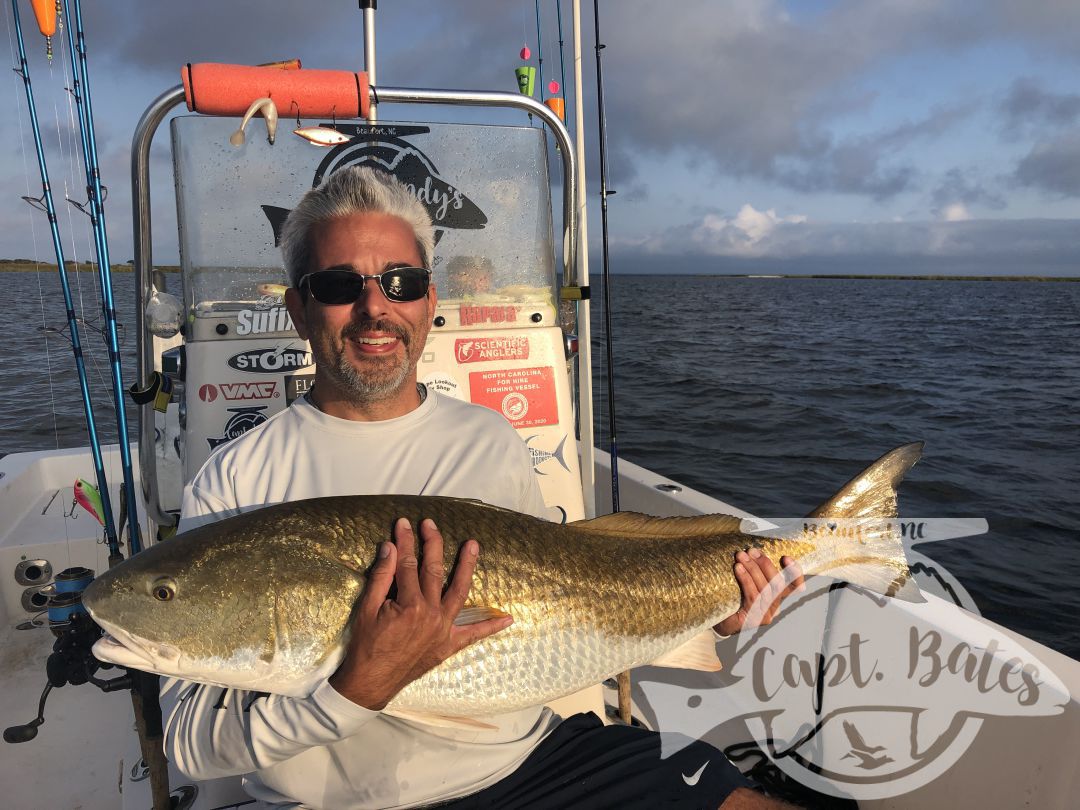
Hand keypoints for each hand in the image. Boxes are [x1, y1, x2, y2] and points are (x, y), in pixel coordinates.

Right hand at [328, 517, 512, 709]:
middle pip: (433, 571)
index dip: (404, 541)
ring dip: (467, 567)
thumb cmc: (365, 646)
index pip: (407, 564)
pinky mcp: (448, 645)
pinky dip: (491, 627)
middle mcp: (431, 614)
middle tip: (430, 524)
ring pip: (459, 592)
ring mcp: (443, 629)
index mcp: (409, 605)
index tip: (403, 523)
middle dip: (432, 544)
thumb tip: (389, 547)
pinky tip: (507, 618)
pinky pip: (474, 635)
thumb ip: (381, 577)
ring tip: (473, 545)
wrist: (370, 683)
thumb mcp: (367, 609)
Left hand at [713, 550, 803, 636]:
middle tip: (751, 551)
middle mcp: (774, 607)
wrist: (719, 621)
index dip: (794, 572)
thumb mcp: (748, 583)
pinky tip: (738, 568)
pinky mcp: (753, 618)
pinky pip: (752, 596)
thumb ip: (755, 572)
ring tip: (741, 556)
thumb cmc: (733, 598)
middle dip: (765, 564)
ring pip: (765, 589)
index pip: (794, 586)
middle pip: (777, 584)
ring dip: (752, 569)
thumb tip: (752, 550)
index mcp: (777, 597)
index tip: (785, 557)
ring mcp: (765, 614)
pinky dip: (745, 579)